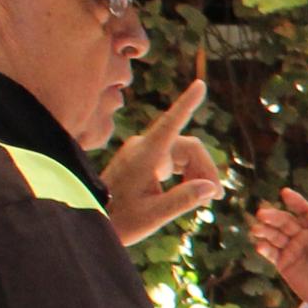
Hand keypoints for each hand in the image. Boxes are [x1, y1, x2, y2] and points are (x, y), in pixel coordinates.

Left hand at [102, 77, 225, 246]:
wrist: (92, 222)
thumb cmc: (120, 221)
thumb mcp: (154, 215)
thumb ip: (183, 199)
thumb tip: (211, 187)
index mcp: (144, 156)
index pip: (170, 124)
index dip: (187, 104)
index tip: (200, 86)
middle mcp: (142, 147)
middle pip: (188, 146)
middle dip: (204, 169)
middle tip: (215, 198)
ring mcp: (140, 151)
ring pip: (182, 153)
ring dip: (196, 173)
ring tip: (203, 200)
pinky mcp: (140, 159)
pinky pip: (172, 158)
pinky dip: (185, 173)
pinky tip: (187, 193)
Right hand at [245, 187, 307, 307]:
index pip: (303, 212)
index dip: (296, 201)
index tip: (285, 192)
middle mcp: (300, 236)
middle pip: (285, 222)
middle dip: (273, 217)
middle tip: (261, 214)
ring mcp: (289, 248)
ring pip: (274, 236)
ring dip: (264, 231)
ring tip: (256, 230)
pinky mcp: (281, 262)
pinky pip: (271, 253)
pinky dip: (264, 249)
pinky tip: (259, 246)